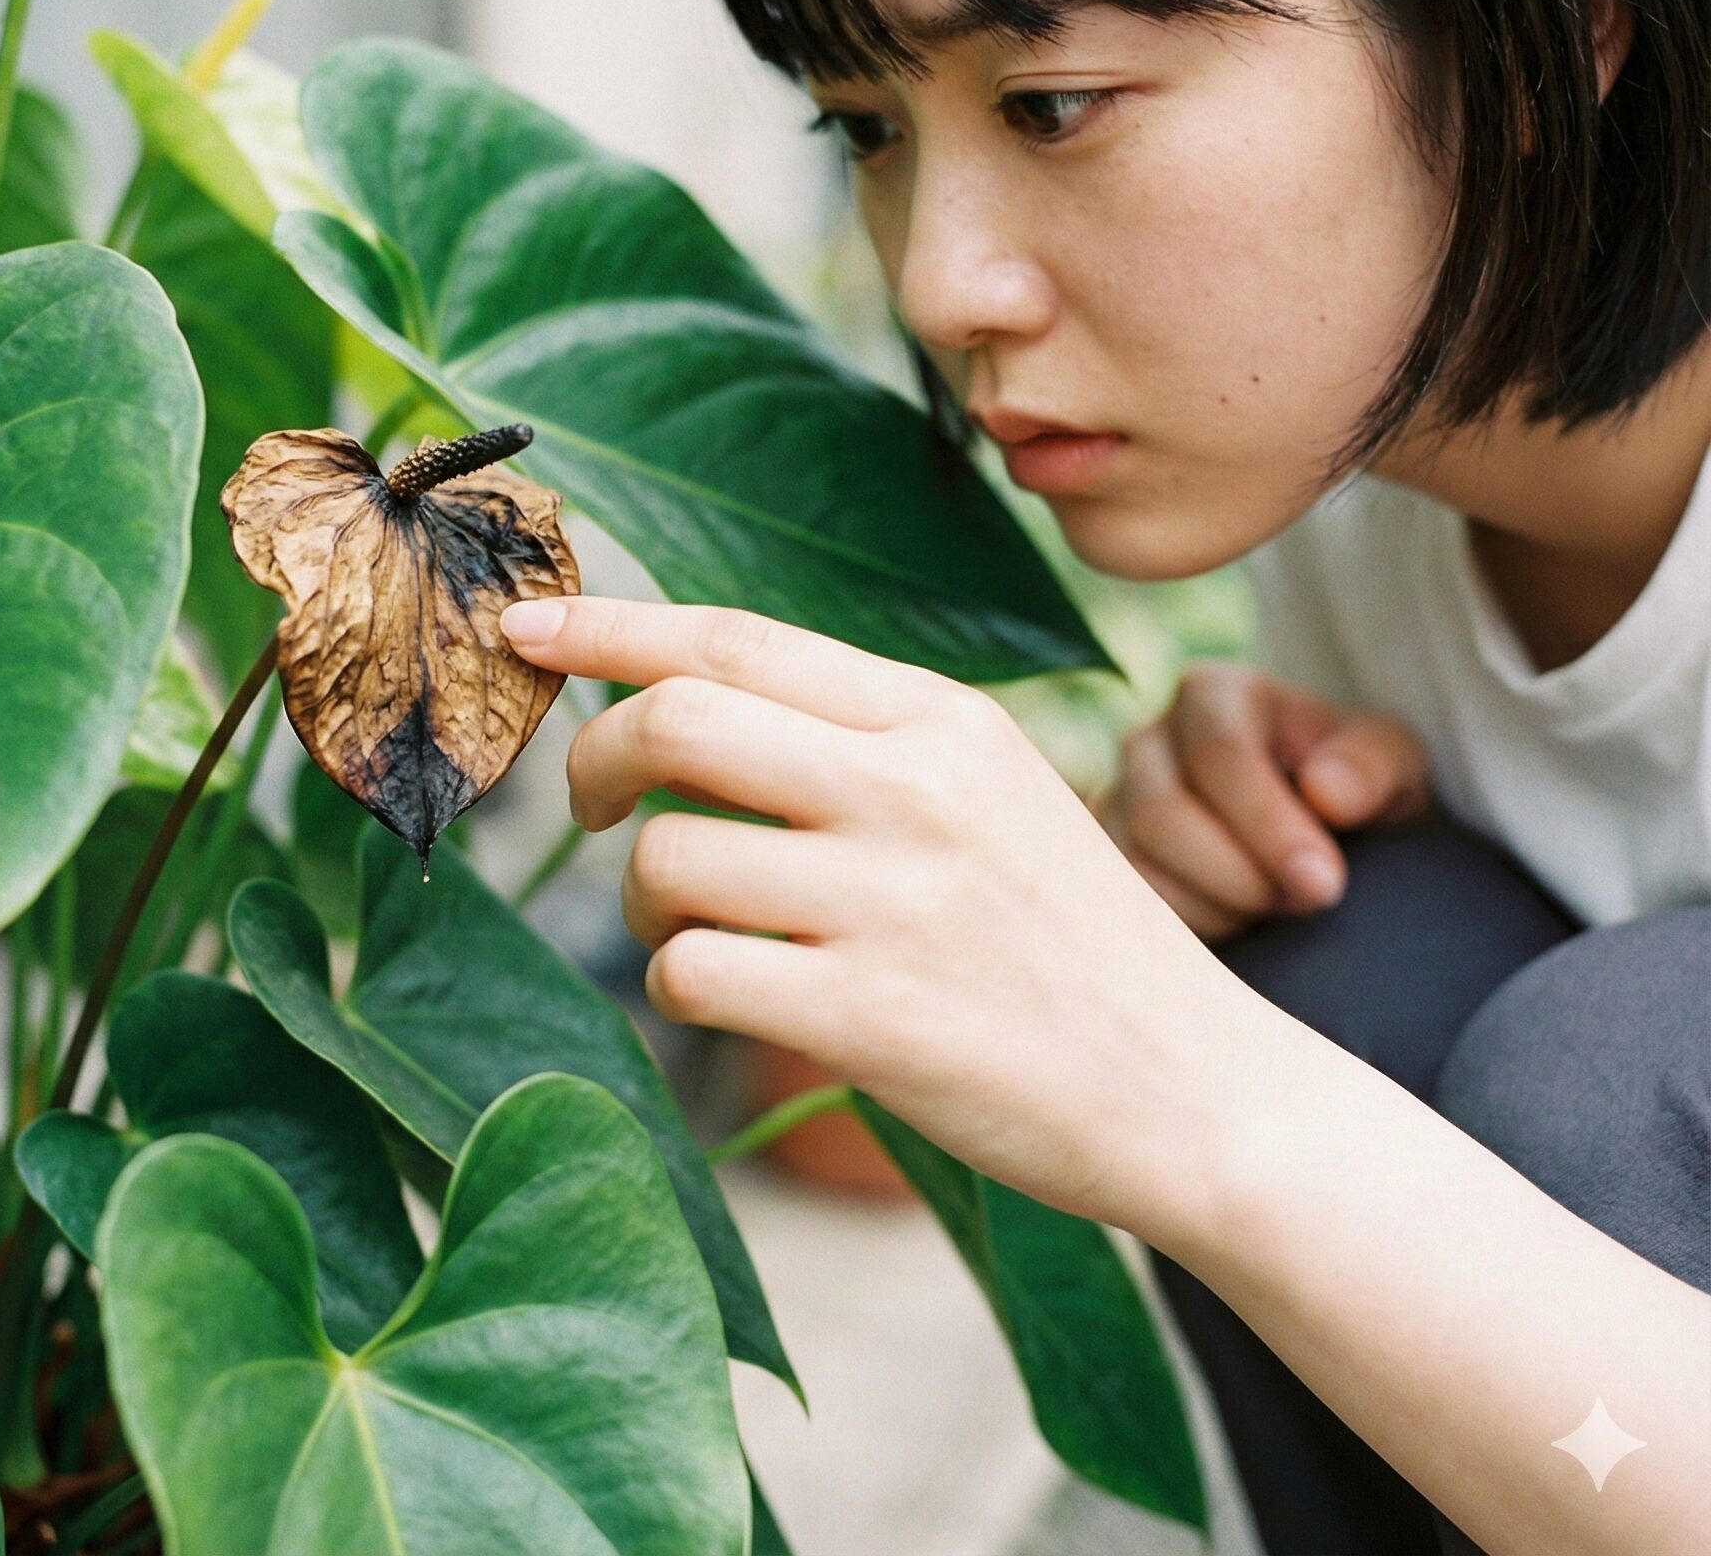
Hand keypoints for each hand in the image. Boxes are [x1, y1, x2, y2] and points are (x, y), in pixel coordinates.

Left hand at [500, 596, 1282, 1232]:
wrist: (1193, 1088)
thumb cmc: (1069, 937)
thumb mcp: (990, 789)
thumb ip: (858, 738)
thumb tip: (683, 704)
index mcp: (940, 718)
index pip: (737, 637)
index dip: (609, 627)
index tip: (523, 626)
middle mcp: (913, 789)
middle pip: (676, 722)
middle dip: (592, 760)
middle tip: (585, 802)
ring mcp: (893, 903)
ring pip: (665, 859)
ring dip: (641, 899)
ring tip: (697, 927)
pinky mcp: (872, 1019)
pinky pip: (692, 974)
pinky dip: (682, 986)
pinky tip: (739, 997)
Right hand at [1098, 665, 1431, 941]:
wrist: (1322, 825)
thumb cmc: (1355, 785)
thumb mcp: (1392, 762)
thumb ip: (1371, 767)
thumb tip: (1324, 793)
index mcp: (1211, 694)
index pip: (1217, 755)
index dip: (1268, 827)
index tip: (1324, 885)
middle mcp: (1147, 739)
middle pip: (1162, 815)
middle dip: (1241, 877)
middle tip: (1307, 903)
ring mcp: (1115, 801)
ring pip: (1135, 867)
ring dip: (1216, 910)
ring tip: (1277, 910)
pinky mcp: (1107, 861)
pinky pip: (1125, 908)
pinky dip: (1187, 931)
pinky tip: (1239, 925)